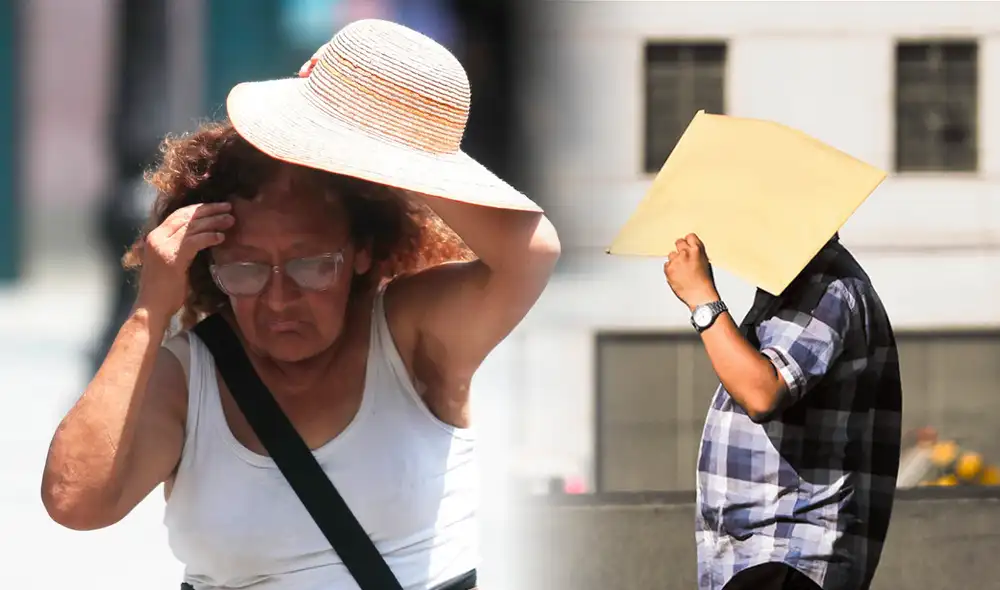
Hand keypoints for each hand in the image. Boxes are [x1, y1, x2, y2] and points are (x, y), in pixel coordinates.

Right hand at [135, 202, 233, 321]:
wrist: (152, 308)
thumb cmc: (164, 289)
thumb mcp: (171, 261)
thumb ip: (181, 248)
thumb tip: (201, 237)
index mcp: (155, 236)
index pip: (178, 215)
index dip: (198, 208)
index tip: (216, 206)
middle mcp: (156, 237)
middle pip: (186, 216)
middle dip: (209, 210)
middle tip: (228, 207)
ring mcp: (163, 247)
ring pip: (192, 227)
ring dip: (214, 221)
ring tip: (230, 220)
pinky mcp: (172, 258)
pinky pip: (195, 242)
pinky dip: (210, 237)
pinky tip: (221, 237)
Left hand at [663, 233, 719, 310]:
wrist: (700, 295)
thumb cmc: (704, 282)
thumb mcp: (705, 262)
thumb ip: (697, 253)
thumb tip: (690, 248)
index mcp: (697, 250)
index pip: (689, 236)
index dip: (688, 242)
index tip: (687, 245)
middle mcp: (686, 253)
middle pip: (678, 242)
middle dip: (680, 248)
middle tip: (682, 257)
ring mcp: (676, 260)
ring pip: (671, 255)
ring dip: (674, 260)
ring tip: (681, 270)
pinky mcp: (669, 269)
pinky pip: (666, 265)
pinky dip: (670, 269)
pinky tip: (677, 276)